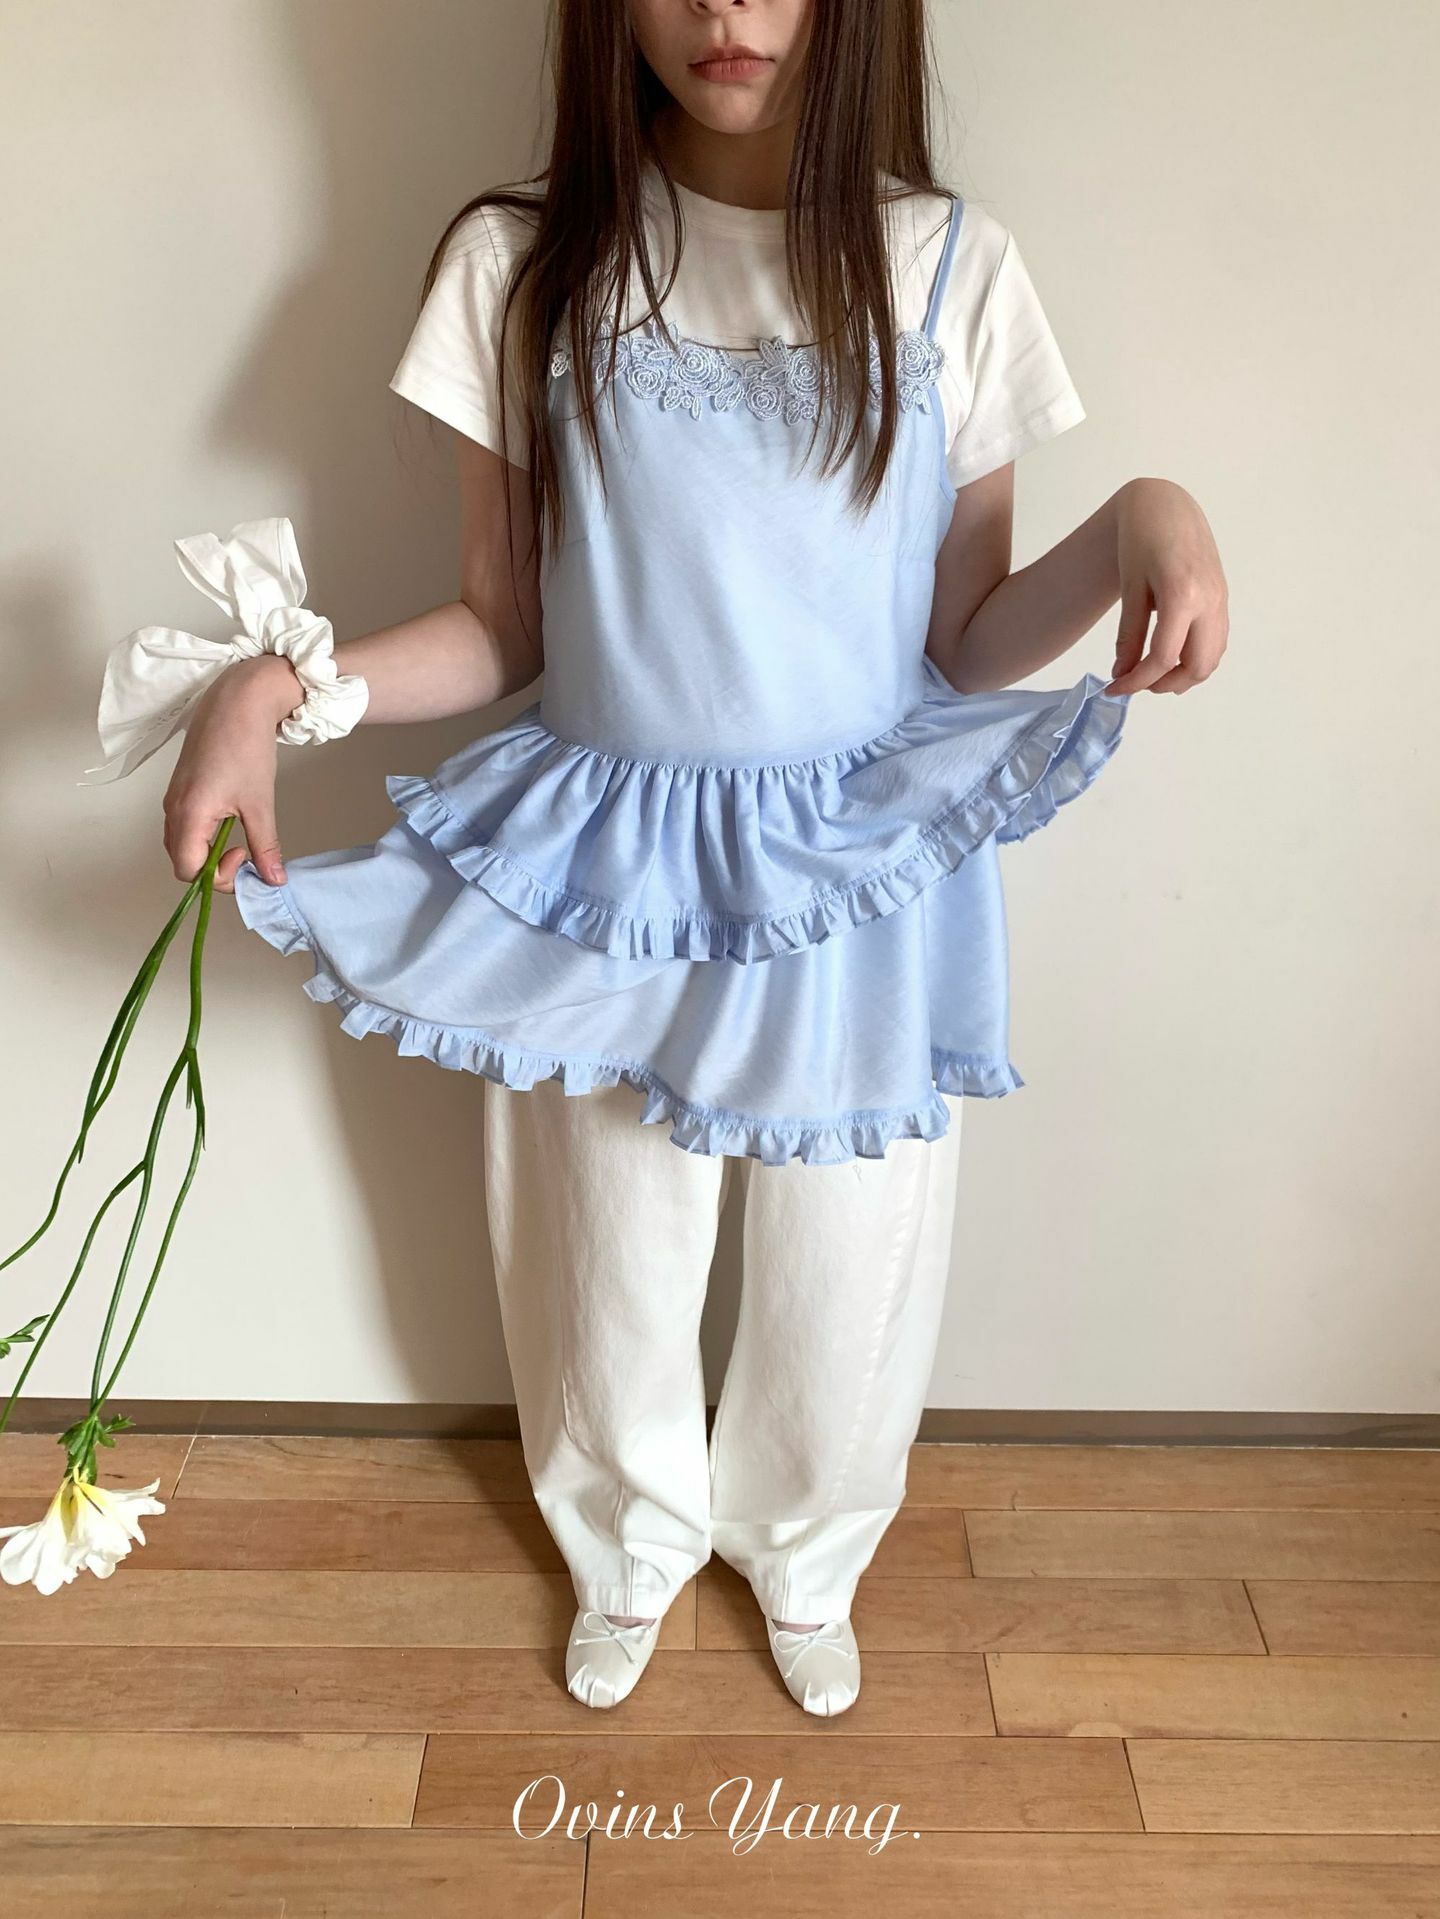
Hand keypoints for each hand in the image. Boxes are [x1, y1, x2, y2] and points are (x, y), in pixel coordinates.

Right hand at [162, 655, 300, 893]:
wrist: (237, 701)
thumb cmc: (246, 746)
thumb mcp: (260, 803)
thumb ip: (264, 846)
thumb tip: (273, 879)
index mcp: (188, 814)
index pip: (188, 870)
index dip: (218, 876)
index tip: (245, 859)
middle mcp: (173, 809)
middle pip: (181, 861)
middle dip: (213, 868)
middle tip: (245, 852)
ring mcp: (174, 798)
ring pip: (182, 844)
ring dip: (208, 851)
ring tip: (239, 837)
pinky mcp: (180, 788)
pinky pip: (184, 825)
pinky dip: (203, 835)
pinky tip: (230, 820)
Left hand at [1107, 478, 1227, 694]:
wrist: (1166, 505)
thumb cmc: (1141, 539)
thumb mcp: (1130, 588)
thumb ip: (1129, 634)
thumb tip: (1122, 674)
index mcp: (1183, 595)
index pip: (1163, 658)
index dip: (1136, 682)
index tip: (1114, 687)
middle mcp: (1210, 601)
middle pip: (1197, 667)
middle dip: (1165, 684)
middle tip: (1136, 682)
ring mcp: (1221, 599)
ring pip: (1212, 658)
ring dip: (1184, 675)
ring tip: (1152, 672)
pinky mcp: (1222, 597)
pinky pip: (1216, 640)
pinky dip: (1196, 657)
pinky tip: (1171, 653)